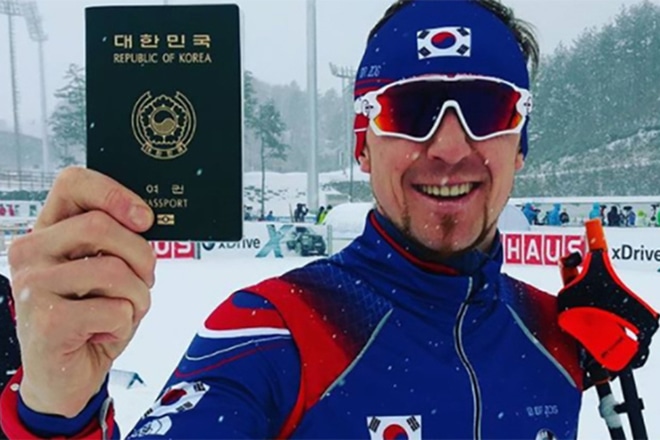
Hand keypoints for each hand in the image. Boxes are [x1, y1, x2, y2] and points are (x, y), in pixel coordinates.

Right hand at [8, 167, 155, 416]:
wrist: (64, 376)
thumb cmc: (89, 319)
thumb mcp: (105, 273)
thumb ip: (116, 243)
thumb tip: (144, 219)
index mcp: (47, 231)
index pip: (73, 183)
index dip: (114, 193)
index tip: (144, 218)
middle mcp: (31, 252)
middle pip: (102, 226)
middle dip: (141, 256)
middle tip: (145, 279)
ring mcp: (33, 285)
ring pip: (114, 271)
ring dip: (138, 297)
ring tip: (124, 312)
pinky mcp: (46, 320)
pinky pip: (114, 310)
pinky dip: (125, 326)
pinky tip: (103, 335)